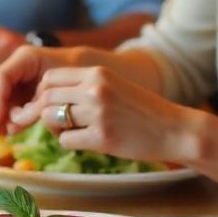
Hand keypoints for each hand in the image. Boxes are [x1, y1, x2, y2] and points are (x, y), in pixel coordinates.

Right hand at [0, 45, 71, 133]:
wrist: (89, 69)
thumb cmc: (79, 74)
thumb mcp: (60, 89)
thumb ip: (37, 104)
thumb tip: (13, 125)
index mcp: (25, 57)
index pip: (1, 77)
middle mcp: (16, 66)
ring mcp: (16, 78)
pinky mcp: (19, 90)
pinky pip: (6, 104)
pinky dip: (4, 118)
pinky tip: (2, 131)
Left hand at [12, 65, 197, 164]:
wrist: (175, 130)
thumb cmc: (142, 110)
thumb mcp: (114, 85)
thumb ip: (85, 86)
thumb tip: (46, 96)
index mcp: (97, 73)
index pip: (50, 78)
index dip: (43, 94)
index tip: (49, 105)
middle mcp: (94, 90)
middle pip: (46, 98)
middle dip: (44, 112)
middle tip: (56, 123)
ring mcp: (97, 114)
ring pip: (51, 119)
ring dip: (55, 128)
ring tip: (72, 131)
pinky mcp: (101, 138)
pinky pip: (65, 140)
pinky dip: (69, 143)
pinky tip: (85, 142)